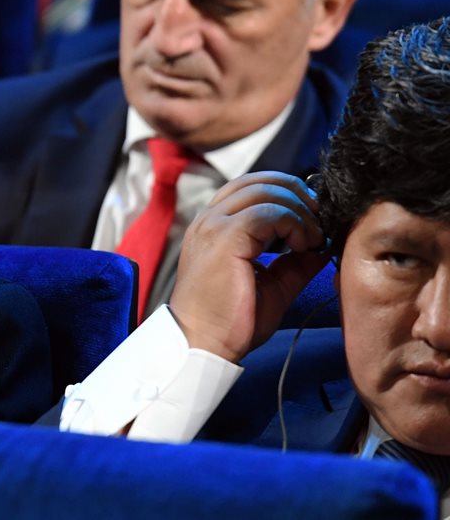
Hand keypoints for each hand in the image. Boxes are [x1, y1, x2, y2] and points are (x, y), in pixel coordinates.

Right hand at [169, 172, 330, 362]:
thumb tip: (321, 245)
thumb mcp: (271, 283)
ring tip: (311, 240)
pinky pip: (269, 212)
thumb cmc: (231, 320)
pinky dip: (294, 223)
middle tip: (318, 224)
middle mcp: (209, 218)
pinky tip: (302, 245)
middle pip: (262, 182)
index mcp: (214, 225)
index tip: (310, 219)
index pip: (252, 185)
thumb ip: (294, 261)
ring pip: (267, 192)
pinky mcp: (226, 237)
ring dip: (299, 212)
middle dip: (298, 197)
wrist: (204, 343)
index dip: (287, 193)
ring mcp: (214, 225)